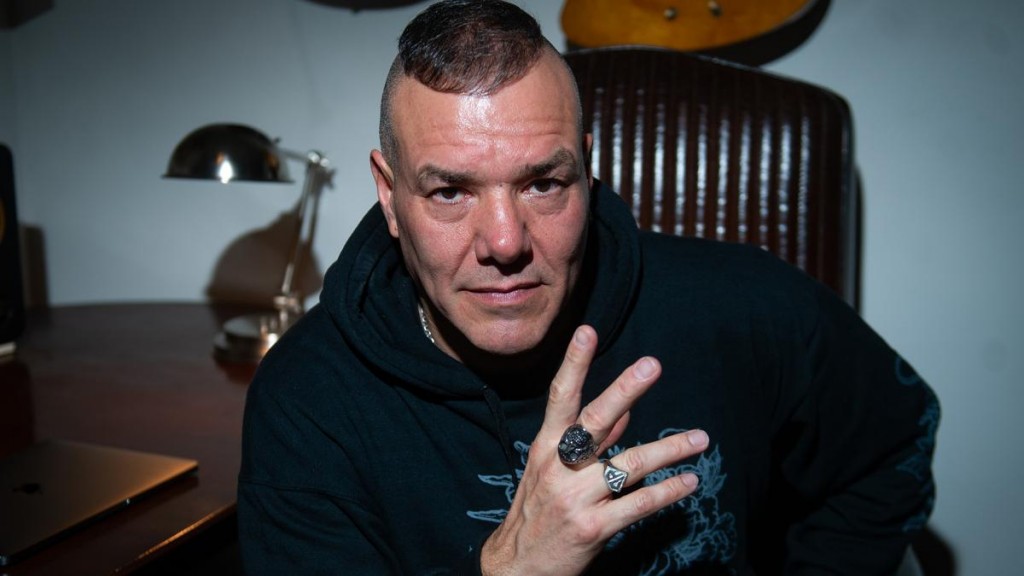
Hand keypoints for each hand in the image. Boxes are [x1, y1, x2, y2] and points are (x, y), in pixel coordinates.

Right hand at [480, 325, 709, 575]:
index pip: (560, 398)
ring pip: (628, 465)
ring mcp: (575, 498)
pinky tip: (689, 482)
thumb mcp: (551, 470)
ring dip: (669, 450)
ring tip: (700, 439)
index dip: (574, 364)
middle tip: (652, 365)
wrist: (517, 568)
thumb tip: (625, 413)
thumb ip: (591, 441)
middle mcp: (558, 467)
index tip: (587, 332)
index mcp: (545, 447)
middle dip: (624, 390)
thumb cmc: (538, 512)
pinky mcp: (593, 528)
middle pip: (595, 421)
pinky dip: (667, 493)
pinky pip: (638, 505)